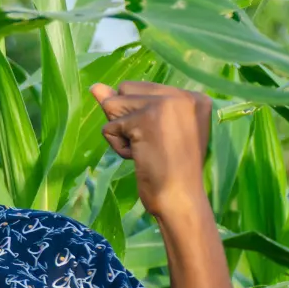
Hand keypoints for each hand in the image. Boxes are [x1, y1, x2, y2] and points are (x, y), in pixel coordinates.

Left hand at [89, 80, 211, 222]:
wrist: (181, 200)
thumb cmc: (169, 170)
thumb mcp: (150, 131)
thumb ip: (125, 104)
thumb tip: (95, 87)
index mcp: (193, 97)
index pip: (141, 89)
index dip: (137, 116)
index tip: (162, 141)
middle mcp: (182, 95)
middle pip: (125, 91)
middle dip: (126, 120)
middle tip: (152, 145)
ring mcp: (165, 105)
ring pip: (112, 105)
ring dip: (120, 133)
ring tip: (145, 150)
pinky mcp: (146, 119)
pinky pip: (109, 127)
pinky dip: (118, 147)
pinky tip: (140, 158)